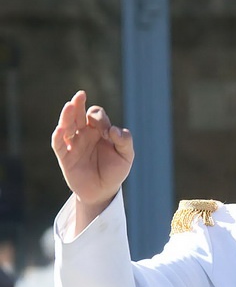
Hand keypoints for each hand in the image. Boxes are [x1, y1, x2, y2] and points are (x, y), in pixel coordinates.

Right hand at [51, 90, 133, 229]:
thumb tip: (115, 131)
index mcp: (98, 131)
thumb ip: (125, 142)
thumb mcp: (126, 156)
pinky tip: (60, 129)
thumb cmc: (115, 171)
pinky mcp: (65, 156)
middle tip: (80, 95)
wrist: (104, 191)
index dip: (101, 119)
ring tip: (70, 106)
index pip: (96, 116)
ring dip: (67, 116)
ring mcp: (73, 144)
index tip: (109, 133)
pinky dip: (58, 136)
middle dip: (79, 105)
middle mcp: (84, 134)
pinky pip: (59, 144)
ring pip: (67, 126)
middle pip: (78, 115)